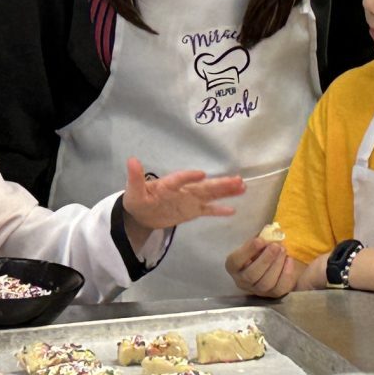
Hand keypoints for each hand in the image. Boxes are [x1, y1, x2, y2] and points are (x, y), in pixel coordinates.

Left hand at [121, 158, 246, 231]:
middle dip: (220, 183)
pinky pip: (207, 210)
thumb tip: (131, 160)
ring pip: (210, 195)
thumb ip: (135, 177)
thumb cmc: (138, 199)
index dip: (189, 176)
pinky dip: (219, 210)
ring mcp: (190, 200)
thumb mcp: (134, 191)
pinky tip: (232, 209)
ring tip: (242, 187)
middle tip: (238, 179)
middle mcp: (183, 190)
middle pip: (204, 186)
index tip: (202, 175)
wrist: (142, 214)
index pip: (180, 179)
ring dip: (225, 191)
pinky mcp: (192, 211)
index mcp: (169, 184)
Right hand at [225, 236, 298, 297]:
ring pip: (265, 283)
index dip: (247, 251)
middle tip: (276, 246)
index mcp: (233, 266)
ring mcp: (257, 290)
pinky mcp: (272, 295)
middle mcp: (242, 281)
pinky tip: (289, 260)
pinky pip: (279, 288)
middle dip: (265, 260)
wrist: (271, 263)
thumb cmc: (259, 250)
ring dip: (276, 265)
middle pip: (251, 275)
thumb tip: (270, 230)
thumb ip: (260, 238)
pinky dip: (286, 274)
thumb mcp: (256, 242)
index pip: (235, 261)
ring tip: (283, 250)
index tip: (260, 240)